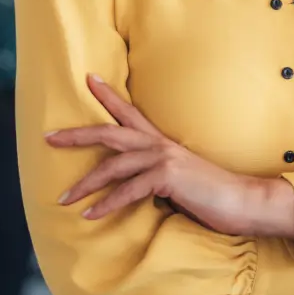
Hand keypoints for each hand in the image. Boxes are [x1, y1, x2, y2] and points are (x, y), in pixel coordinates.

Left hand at [47, 75, 279, 237]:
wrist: (244, 201)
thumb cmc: (212, 196)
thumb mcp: (179, 182)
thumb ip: (155, 179)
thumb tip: (133, 189)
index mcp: (162, 142)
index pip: (129, 113)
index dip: (108, 95)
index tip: (89, 79)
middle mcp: (160, 144)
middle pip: (109, 132)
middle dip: (76, 135)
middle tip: (49, 137)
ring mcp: (163, 158)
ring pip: (113, 165)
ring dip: (85, 184)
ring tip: (63, 198)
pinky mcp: (167, 178)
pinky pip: (128, 191)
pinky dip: (107, 204)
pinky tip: (91, 215)